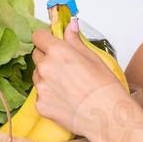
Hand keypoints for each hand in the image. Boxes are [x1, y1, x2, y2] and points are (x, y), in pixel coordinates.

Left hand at [31, 19, 132, 138]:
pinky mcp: (40, 105)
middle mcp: (45, 68)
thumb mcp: (92, 57)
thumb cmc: (104, 87)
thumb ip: (75, 40)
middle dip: (47, 57)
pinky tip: (66, 99)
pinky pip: (40, 95)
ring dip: (47, 76)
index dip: (45, 38)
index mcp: (57, 52)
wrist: (106, 116)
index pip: (38, 36)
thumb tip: (70, 25)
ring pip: (37, 76)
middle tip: (64, 66)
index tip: (51, 41)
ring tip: (67, 85)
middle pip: (36, 56)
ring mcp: (40, 88)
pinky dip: (49, 95)